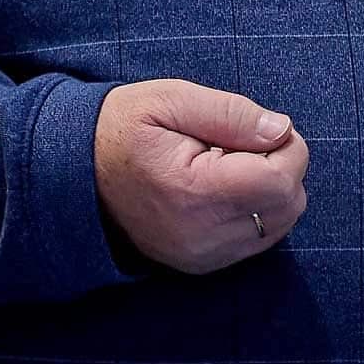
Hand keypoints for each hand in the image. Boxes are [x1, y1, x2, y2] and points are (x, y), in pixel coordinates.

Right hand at [95, 80, 308, 275]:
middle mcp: (201, 236)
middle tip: (242, 142)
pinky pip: (257, 240)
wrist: (76, 173)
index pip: (281, 180)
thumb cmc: (124, 126)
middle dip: (282, 166)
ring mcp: (201, 257)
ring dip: (269, 190)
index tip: (260, 126)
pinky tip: (223, 187)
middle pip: (287, 206)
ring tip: (228, 164)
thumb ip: (232, 113)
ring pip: (278, 225)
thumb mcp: (172, 98)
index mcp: (194, 192)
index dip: (287, 145)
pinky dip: (255, 210)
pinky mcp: (201, 265)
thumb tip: (283, 130)